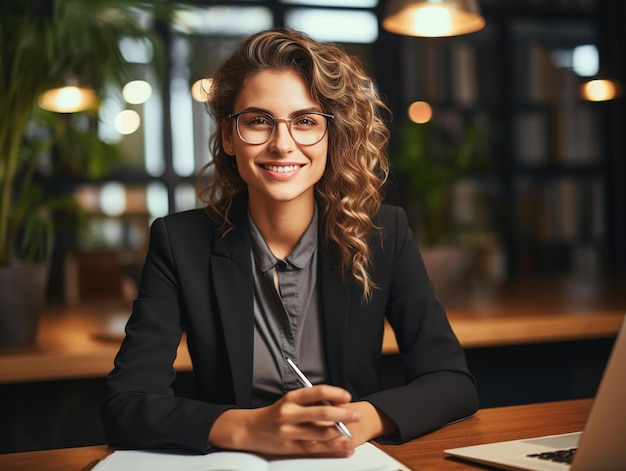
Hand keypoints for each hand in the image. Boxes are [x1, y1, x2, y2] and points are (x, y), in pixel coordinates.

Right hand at [208, 385, 360, 456]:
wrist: (250, 430)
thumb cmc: (274, 414)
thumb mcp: (289, 401)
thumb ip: (309, 402)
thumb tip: (337, 404)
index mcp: (290, 398)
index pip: (316, 392)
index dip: (335, 393)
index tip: (347, 397)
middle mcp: (290, 413)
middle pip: (322, 413)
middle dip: (343, 415)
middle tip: (356, 415)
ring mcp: (290, 432)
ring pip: (321, 434)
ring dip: (340, 433)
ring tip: (352, 432)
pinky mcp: (290, 448)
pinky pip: (316, 449)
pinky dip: (333, 449)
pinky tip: (345, 448)